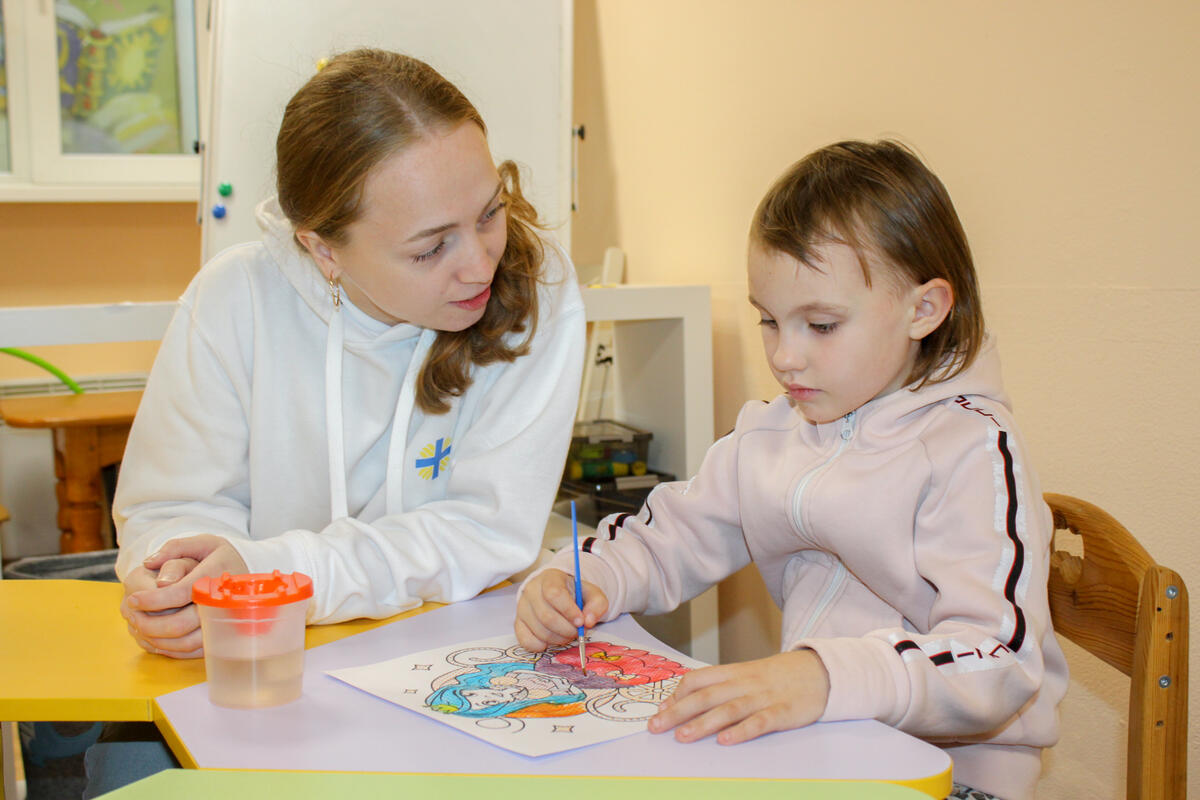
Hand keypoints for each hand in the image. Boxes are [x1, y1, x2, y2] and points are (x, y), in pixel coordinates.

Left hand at [120, 534, 248, 658]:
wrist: (249, 572)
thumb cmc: (221, 556)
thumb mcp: (203, 542)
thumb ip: (175, 548)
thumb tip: (149, 564)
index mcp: (216, 575)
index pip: (181, 592)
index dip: (153, 599)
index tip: (133, 599)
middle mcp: (222, 602)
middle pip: (181, 624)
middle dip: (150, 624)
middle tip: (132, 616)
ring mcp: (223, 622)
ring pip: (186, 643)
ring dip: (156, 640)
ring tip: (139, 627)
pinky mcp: (222, 636)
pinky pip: (194, 652)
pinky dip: (171, 650)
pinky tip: (156, 639)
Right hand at [514, 568, 607, 651]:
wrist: (557, 593)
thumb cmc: (574, 593)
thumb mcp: (591, 593)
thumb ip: (597, 604)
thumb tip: (588, 621)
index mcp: (549, 578)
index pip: (554, 594)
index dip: (568, 611)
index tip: (580, 621)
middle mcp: (531, 591)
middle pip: (546, 616)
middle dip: (566, 630)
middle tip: (577, 631)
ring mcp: (522, 607)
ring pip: (539, 630)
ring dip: (558, 638)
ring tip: (568, 633)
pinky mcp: (518, 623)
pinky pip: (526, 641)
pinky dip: (542, 646)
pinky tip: (552, 639)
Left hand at [648, 649, 829, 744]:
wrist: (820, 671)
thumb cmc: (778, 676)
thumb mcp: (747, 675)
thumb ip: (721, 686)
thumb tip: (687, 701)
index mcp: (734, 672)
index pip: (698, 679)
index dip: (677, 695)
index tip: (660, 711)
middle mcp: (745, 683)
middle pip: (706, 696)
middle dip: (678, 712)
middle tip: (656, 727)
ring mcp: (764, 697)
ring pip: (728, 710)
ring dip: (703, 724)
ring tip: (682, 736)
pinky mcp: (783, 712)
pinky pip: (760, 722)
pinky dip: (742, 731)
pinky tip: (726, 741)